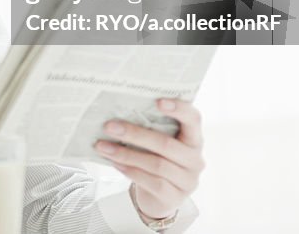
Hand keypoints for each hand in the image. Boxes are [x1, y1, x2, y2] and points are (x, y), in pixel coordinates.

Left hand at [94, 98, 204, 220]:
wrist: (159, 197)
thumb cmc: (157, 160)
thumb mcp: (157, 143)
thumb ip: (150, 128)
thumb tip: (117, 113)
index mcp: (193, 138)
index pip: (193, 119)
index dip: (179, 108)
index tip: (158, 101)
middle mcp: (195, 159)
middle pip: (166, 144)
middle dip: (135, 134)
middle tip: (109, 126)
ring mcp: (187, 180)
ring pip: (156, 164)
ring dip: (125, 154)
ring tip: (103, 147)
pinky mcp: (175, 197)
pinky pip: (153, 183)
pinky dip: (131, 171)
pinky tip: (115, 163)